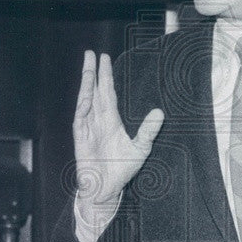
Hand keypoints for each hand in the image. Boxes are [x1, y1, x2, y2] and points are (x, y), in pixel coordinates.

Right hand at [74, 51, 163, 208]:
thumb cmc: (121, 170)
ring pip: (86, 99)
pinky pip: (81, 118)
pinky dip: (83, 106)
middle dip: (94, 72)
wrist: (106, 188)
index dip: (106, 77)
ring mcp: (88, 127)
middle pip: (95, 91)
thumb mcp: (140, 149)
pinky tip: (87, 94)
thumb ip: (149, 131)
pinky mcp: (81, 138)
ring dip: (86, 83)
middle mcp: (98, 120)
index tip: (105, 59)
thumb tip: (160, 112)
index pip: (108, 93)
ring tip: (87, 65)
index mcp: (111, 121)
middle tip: (92, 53)